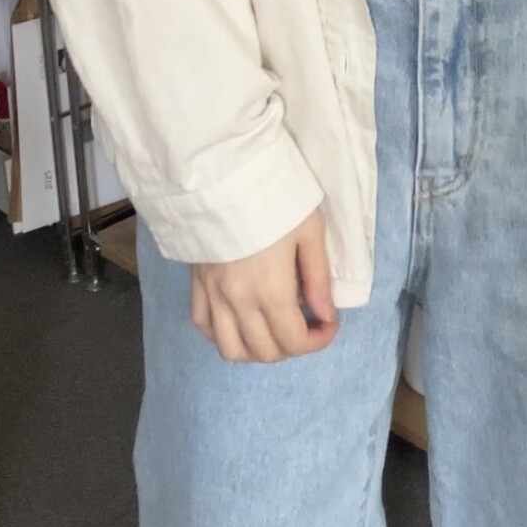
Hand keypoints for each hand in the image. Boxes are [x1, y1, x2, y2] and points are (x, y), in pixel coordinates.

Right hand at [191, 208, 339, 363]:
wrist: (223, 174)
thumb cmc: (275, 198)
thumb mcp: (310, 231)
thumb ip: (318, 278)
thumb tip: (326, 315)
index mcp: (270, 290)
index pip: (294, 341)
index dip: (318, 341)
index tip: (330, 323)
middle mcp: (238, 302)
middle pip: (265, 352)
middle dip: (293, 347)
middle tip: (307, 324)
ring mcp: (212, 296)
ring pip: (230, 350)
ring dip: (257, 351)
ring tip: (274, 331)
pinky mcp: (196, 284)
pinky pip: (203, 326)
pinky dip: (223, 335)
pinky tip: (240, 322)